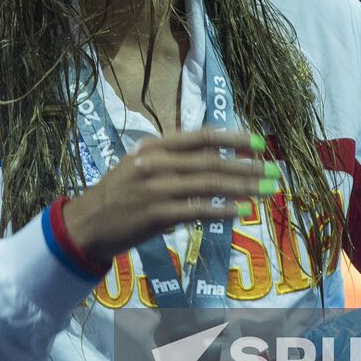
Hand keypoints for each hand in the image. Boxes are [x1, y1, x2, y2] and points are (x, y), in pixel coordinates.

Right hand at [61, 128, 277, 262]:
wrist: (86, 224)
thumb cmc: (117, 194)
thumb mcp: (140, 165)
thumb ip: (172, 160)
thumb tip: (211, 160)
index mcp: (155, 146)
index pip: (202, 137)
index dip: (233, 139)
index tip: (259, 142)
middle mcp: (156, 163)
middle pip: (212, 161)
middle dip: (247, 167)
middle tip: (274, 171)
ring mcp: (156, 188)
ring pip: (209, 185)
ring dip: (242, 188)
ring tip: (266, 190)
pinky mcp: (156, 214)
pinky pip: (196, 211)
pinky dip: (221, 210)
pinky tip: (240, 212)